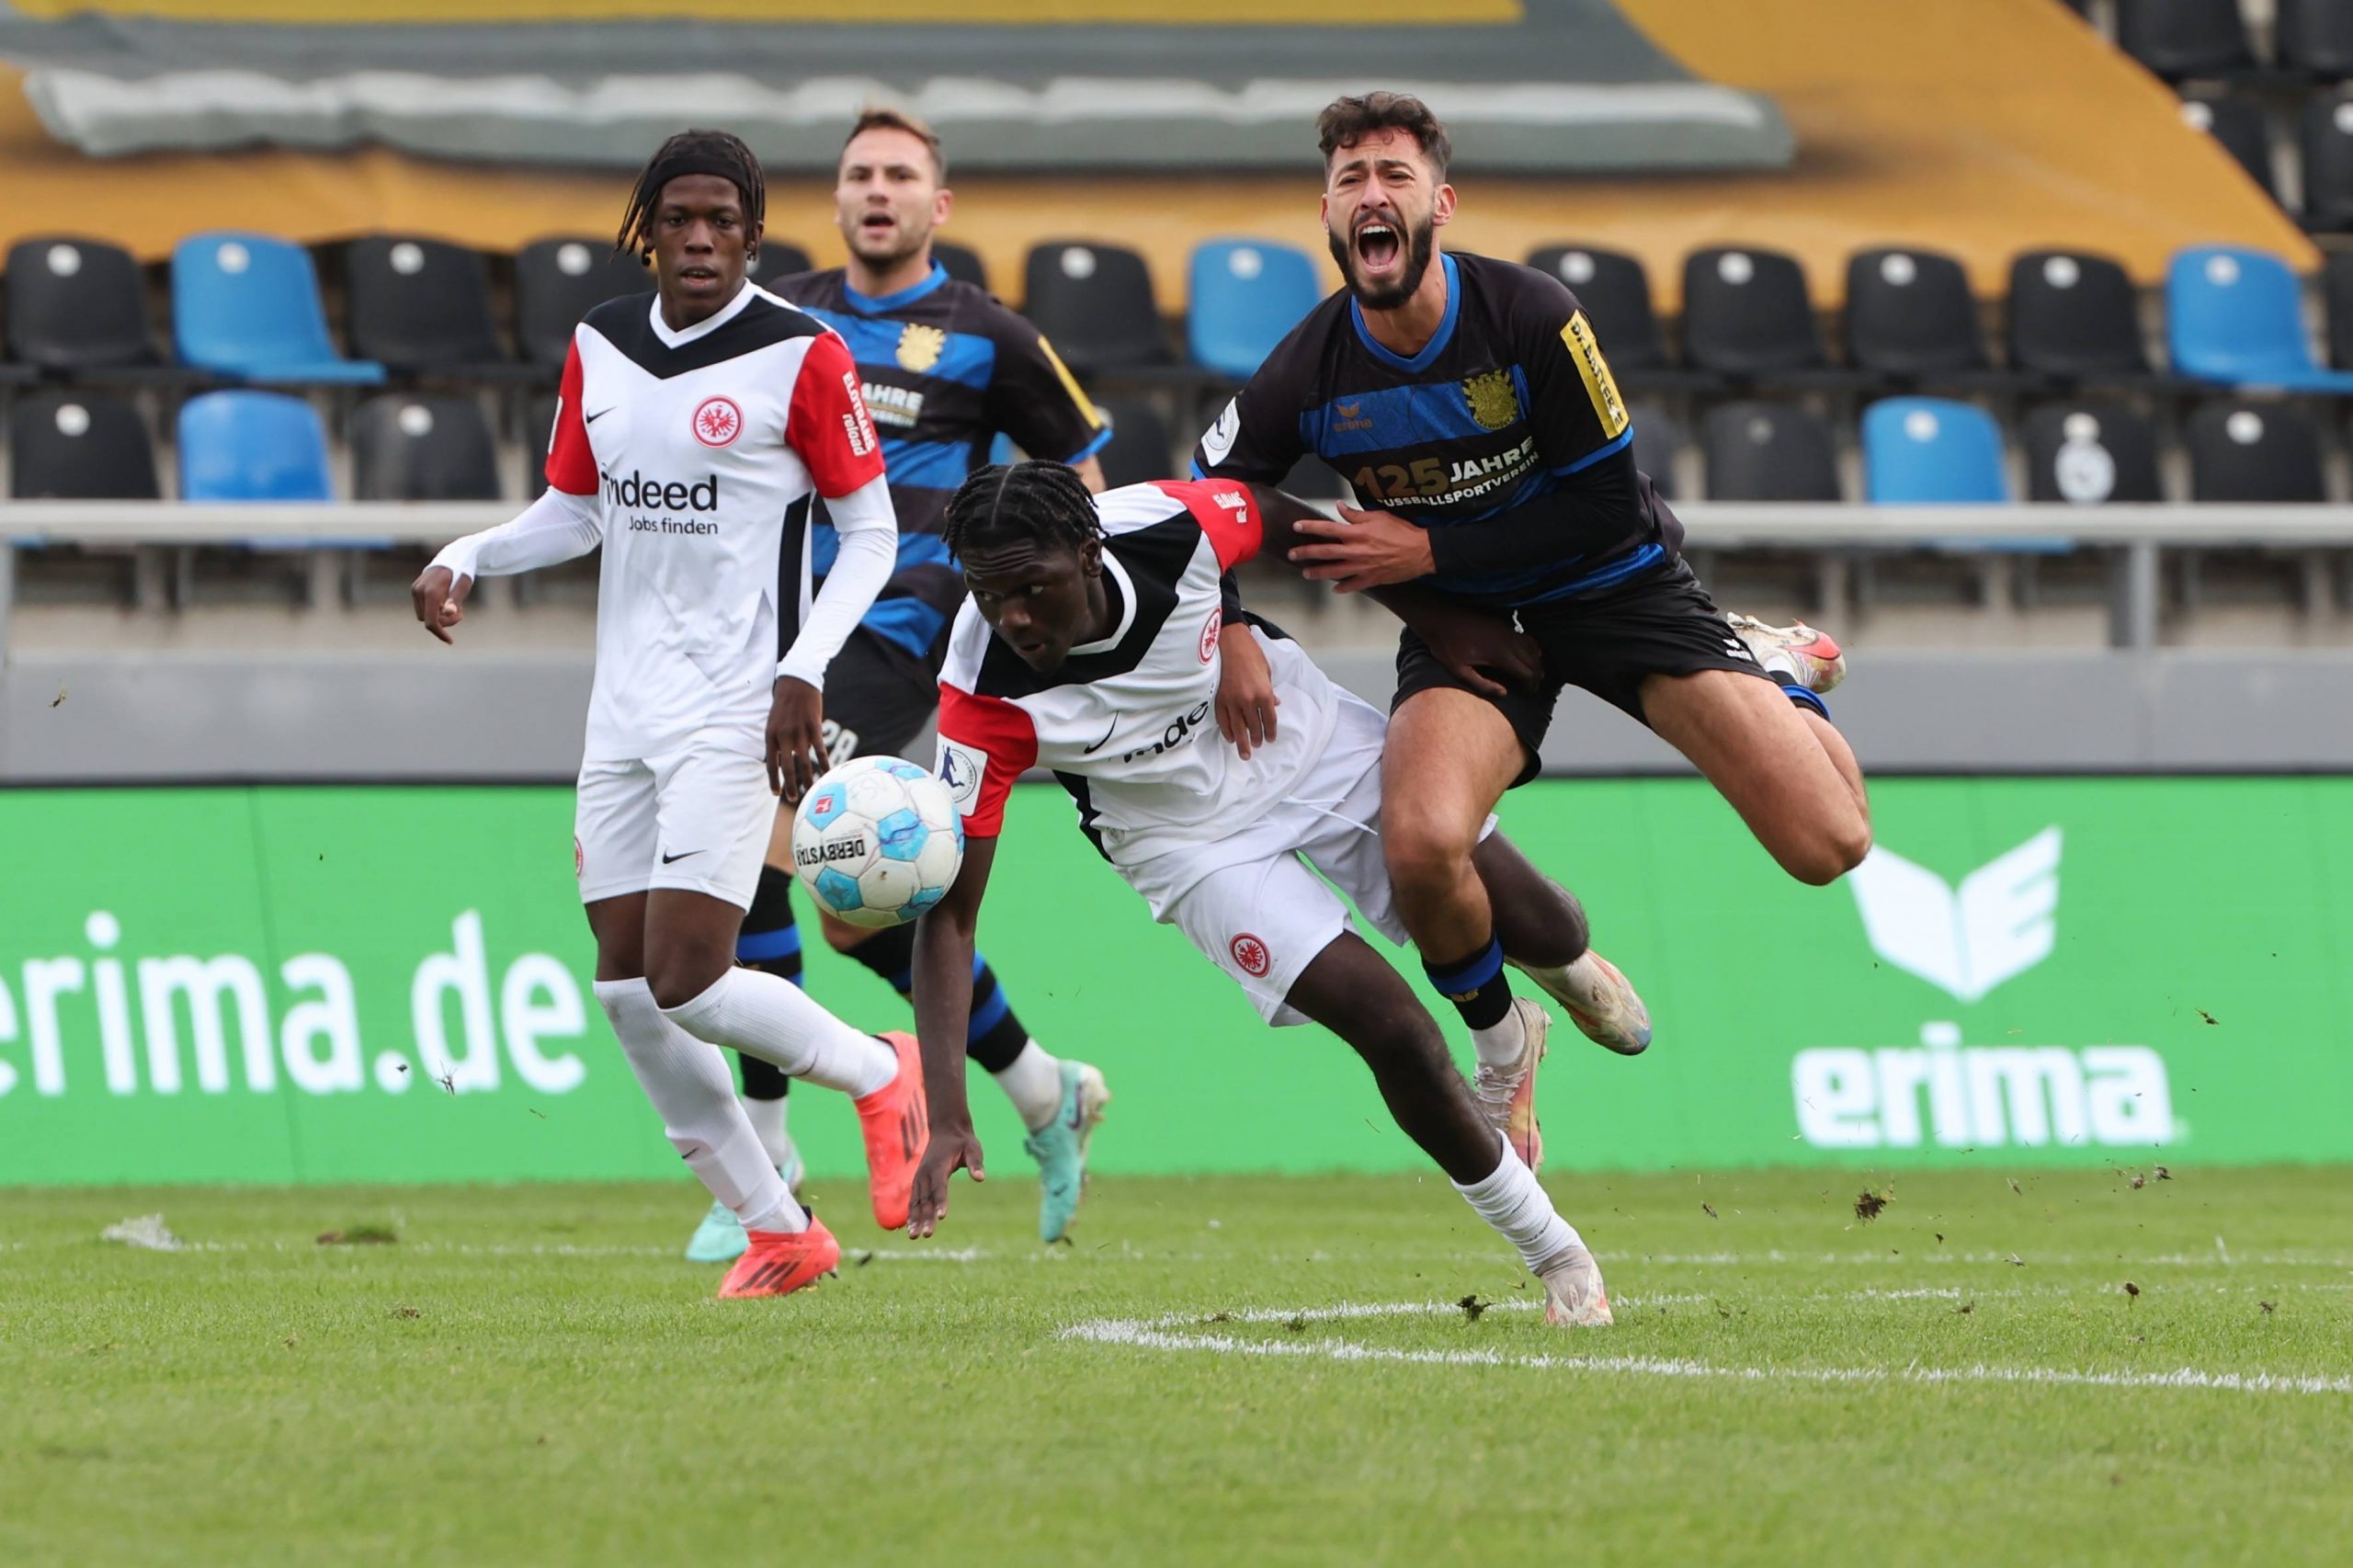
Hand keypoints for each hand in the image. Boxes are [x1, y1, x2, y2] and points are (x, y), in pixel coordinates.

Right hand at [410, 564, 472, 644]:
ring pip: (424, 615)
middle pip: (428, 619)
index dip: (440, 633)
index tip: (450, 641)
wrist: (454, 555)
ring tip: (455, 607)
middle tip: (461, 614)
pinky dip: (435, 609)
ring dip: (439, 616)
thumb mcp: (463, 585)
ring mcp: (415, 589)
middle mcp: (419, 591)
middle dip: (444, 622)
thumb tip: (448, 613)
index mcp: (431, 592)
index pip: (431, 621)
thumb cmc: (462, 571)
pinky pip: (423, 607)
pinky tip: (446, 602)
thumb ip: (456, 600)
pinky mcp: (415, 589)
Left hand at [766, 676, 824, 801]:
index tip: (776, 793)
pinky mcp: (814, 727)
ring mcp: (799, 732)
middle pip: (787, 768)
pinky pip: (820, 750)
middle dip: (790, 786)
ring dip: (808, 779)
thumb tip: (782, 761)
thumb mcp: (773, 721)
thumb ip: (777, 741)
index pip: (771, 764)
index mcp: (770, 735)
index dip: (773, 780)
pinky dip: (824, 763)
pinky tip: (828, 773)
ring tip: (811, 790)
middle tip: (794, 799)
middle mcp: (784, 736)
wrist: (796, 681)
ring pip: (804, 762)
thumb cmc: (784, 702)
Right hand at [907, 1119, 984, 1238]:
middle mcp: (926, 1174)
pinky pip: (914, 1200)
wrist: (946, 1129)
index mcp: (938, 1166)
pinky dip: (911, 1214)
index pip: (939, 1187)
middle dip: (926, 1217)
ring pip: (917, 1201)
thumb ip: (975, 1163)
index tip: (942, 1217)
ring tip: (914, 1237)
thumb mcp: (973, 1148)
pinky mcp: (919, 1182)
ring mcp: (920, 1178)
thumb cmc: (962, 1141)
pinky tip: (911, 1228)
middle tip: (927, 1235)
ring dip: (915, 1219)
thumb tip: (981, 1178)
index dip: (941, 1202)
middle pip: (926, 1199)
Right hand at [1213, 622, 1279, 759]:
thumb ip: (1270, 691)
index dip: (1271, 732)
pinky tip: (1230, 738)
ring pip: (1238, 728)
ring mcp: (1232, 701)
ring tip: (1244, 754)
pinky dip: (1227, 730)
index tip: (1271, 739)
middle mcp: (1249, 700)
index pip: (1269, 719)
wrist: (1230, 642)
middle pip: (1254, 727)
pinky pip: (1223, 720)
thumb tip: (1275, 704)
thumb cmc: (1251, 654)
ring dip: (1242, 742)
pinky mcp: (1219, 698)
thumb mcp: (1266, 672)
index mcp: (1264, 693)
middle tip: (1257, 748)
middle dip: (1256, 740)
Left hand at [1287, 505, 1435, 592]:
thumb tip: (1340, 508)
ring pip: (1334, 571)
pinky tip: (1335, 589)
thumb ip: (1356, 515)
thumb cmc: (1401, 531)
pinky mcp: (1371, 578)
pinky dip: (1343, 588)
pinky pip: (1353, 585)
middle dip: (1306, 553)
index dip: (1310, 527)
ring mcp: (1362, 567)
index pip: (1327, 529)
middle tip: (1292, 554)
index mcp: (1356, 534)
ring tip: (1306, 573)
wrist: (1421, 551)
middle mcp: (1355, 551)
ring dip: (1318, 572)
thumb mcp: (1379, 516)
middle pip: (1325, 552)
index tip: (1296, 527)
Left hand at [1413, 601, 1544, 698]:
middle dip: (1537, 675)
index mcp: (1499, 655)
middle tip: (1534, 686)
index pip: (1527, 672)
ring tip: (1535, 673)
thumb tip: (1504, 693)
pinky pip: (1525, 636)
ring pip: (1532, 647)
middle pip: (1533, 661)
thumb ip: (1482, 685)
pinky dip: (1532, 646)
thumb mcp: (1459, 670)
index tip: (1530, 692)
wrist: (1440, 616)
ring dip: (1536, 661)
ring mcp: (1507, 630)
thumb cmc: (1446, 645)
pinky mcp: (1503, 623)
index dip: (1532, 684)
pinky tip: (1532, 652)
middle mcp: (1508, 641)